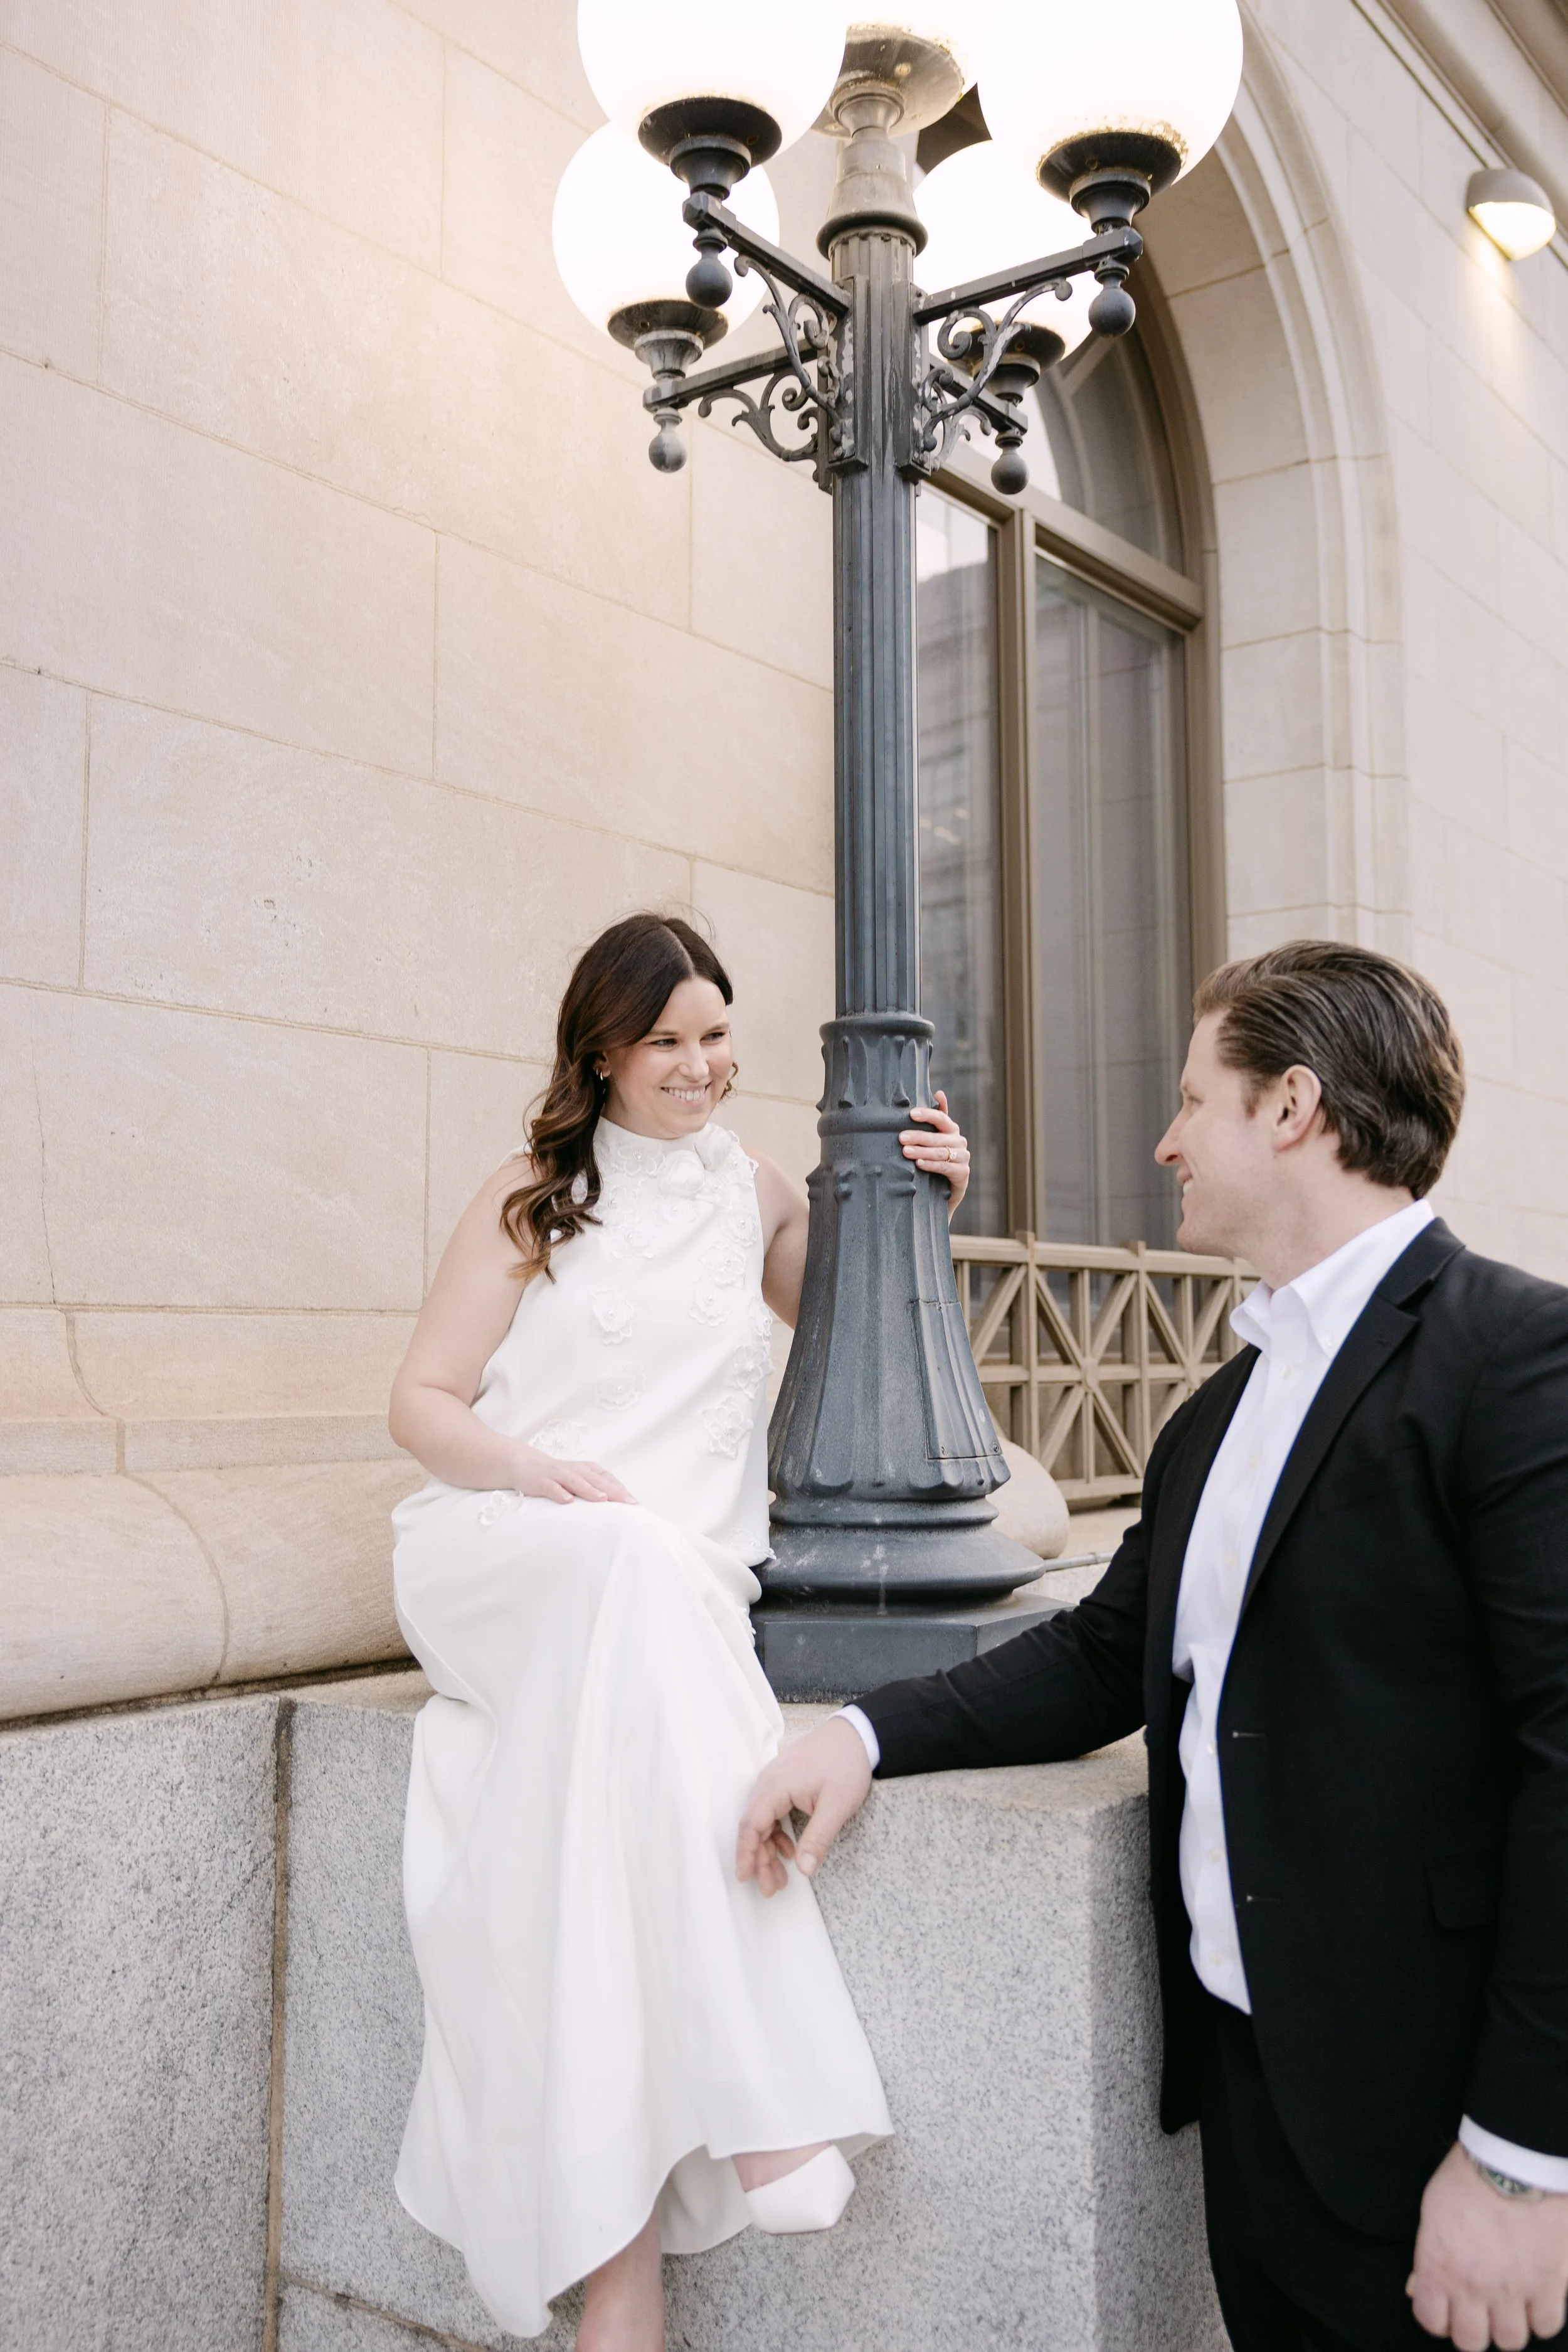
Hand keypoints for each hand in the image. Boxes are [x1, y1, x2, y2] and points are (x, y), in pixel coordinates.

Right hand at [512, 1446, 634, 1506]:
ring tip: (603, 1499)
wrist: (525, 1464)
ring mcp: (558, 1475)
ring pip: (576, 1481)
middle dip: (614, 1491)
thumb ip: (595, 1489)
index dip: (621, 1490)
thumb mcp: (579, 1480)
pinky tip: (567, 1500)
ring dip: (590, 1490)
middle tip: (628, 1504)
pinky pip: (552, 1487)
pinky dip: (560, 1493)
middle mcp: (576, 1470)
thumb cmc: (558, 1477)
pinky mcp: (542, 1481)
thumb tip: (617, 1507)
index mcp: (588, 1470)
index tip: (634, 1504)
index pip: (608, 1479)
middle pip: (597, 1480)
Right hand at [736, 1718, 872, 1894]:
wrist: (857, 1734)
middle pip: (754, 1826)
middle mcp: (768, 1782)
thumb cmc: (846, 1765)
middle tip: (771, 1888)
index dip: (746, 1853)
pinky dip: (777, 1834)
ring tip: (780, 1877)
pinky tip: (789, 1851)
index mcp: (775, 1786)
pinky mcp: (784, 1782)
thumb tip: (804, 1871)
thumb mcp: (836, 1806)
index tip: (744, 1877)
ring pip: (763, 1821)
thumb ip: (817, 1839)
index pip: (751, 1825)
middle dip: (759, 1859)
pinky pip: (772, 1811)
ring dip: (768, 1849)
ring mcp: (774, 1780)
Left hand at [900, 1091, 969, 1217]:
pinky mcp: (963, 1174)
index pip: (941, 1118)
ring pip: (940, 1152)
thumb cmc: (935, 1160)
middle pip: (937, 1136)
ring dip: (921, 1151)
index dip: (927, 1115)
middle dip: (918, 1136)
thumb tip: (939, 1092)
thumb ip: (935, 1119)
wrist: (944, 1191)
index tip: (911, 1114)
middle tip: (900, 1137)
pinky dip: (931, 1165)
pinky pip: (945, 1167)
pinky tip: (919, 1164)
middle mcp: (959, 1141)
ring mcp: (963, 1157)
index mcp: (951, 1130)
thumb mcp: (933, 1140)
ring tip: (905, 1151)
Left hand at [1408, 2144, 1567, 2347]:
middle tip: (1481, 2310)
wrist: (1512, 2159)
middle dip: (1474, 2328)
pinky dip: (1541, 2316)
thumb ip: (1429, 2256)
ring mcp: (1512, 2289)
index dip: (1439, 2317)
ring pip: (1510, 2340)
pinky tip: (1536, 2296)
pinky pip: (1546, 2325)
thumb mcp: (1432, 2213)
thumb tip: (1422, 2286)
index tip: (1448, 2308)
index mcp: (1439, 2267)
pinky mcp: (1548, 2283)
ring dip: (1509, 2325)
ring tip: (1511, 2303)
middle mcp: (1473, 2286)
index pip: (1432, 2321)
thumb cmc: (1468, 2177)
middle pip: (1471, 2342)